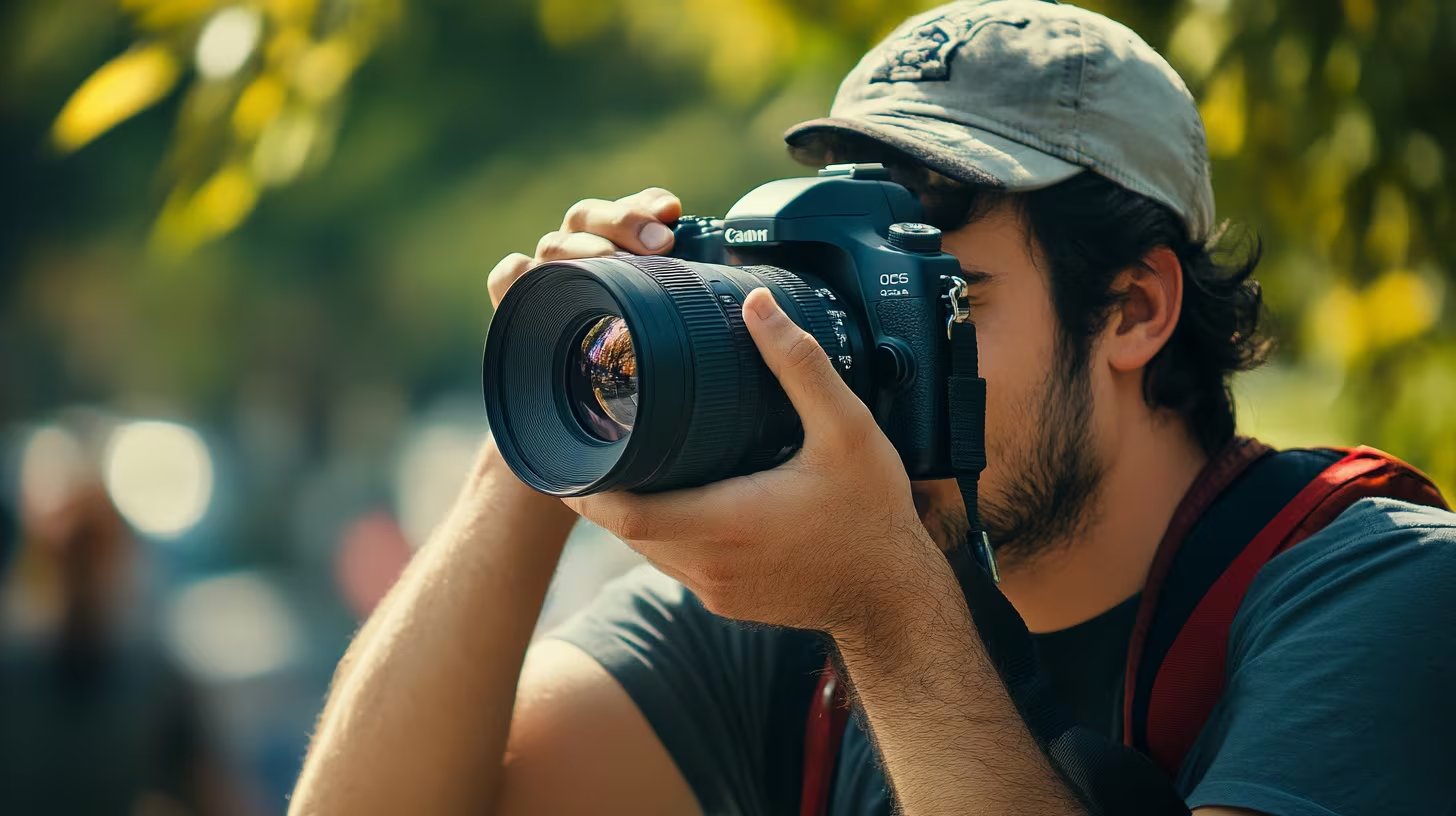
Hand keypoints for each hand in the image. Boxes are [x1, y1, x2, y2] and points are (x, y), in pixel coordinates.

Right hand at [476, 187, 681, 510]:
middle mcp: (585, 269)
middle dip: (622, 219)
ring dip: (580, 245)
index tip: (673, 210)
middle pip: (589, 219)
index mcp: (625, 266)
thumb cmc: (644, 403)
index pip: (630, 214)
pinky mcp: (519, 317)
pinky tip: (529, 276)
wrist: (589, 451)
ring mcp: (549, 289)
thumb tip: (764, 308)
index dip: (646, 203)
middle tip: (659, 241)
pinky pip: (507, 280)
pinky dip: (515, 273)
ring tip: (607, 262)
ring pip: (554, 243)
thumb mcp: (683, 359)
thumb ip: (706, 327)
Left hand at [564, 288, 943, 639]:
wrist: (894, 599)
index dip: (588, 486)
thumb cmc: (872, 516)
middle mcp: (711, 564)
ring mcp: (716, 589)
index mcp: (727, 522)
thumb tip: (758, 306)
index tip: (568, 453)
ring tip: (628, 462)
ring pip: (649, 550)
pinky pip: (677, 564)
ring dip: (635, 513)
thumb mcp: (847, 429)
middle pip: (627, 530)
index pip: (626, 514)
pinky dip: (666, 533)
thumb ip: (798, 365)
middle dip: (604, 491)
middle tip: (594, 441)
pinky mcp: (727, 601)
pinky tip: (680, 498)